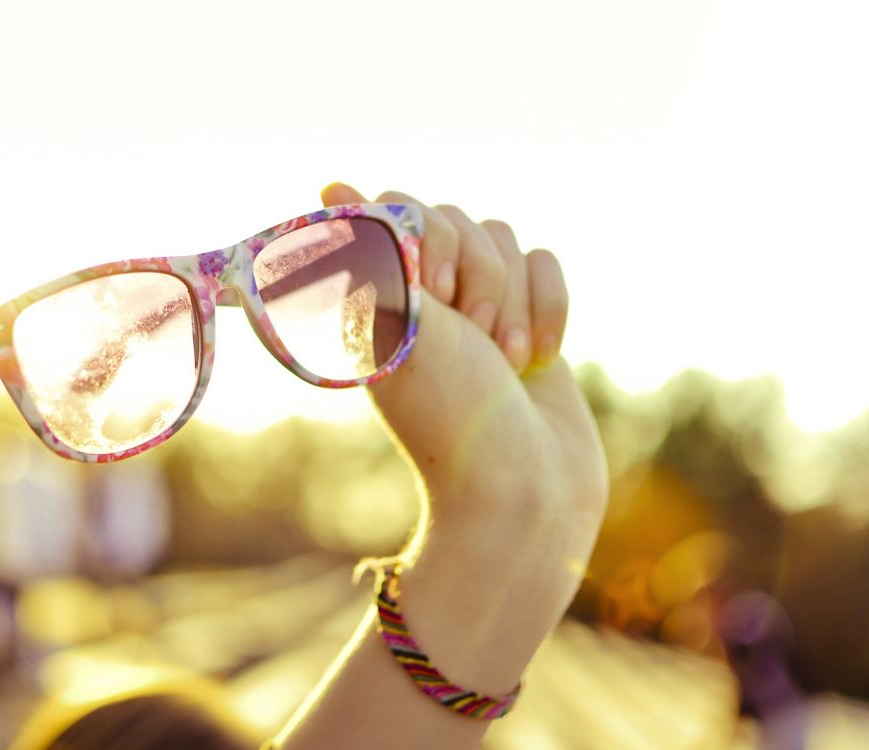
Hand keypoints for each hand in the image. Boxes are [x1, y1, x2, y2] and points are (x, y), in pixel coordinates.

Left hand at [280, 185, 607, 748]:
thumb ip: (369, 256)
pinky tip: (539, 360)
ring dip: (513, 301)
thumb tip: (329, 186)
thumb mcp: (398, 329)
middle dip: (478, 280)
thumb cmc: (449, 414)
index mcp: (378, 294)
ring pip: (506, 240)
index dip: (427, 242)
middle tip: (476, 342)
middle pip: (459, 220)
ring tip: (505, 361)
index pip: (400, 207)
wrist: (522, 488)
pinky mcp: (527, 318)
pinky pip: (546, 263)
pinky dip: (549, 307)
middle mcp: (424, 296)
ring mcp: (478, 308)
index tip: (432, 298)